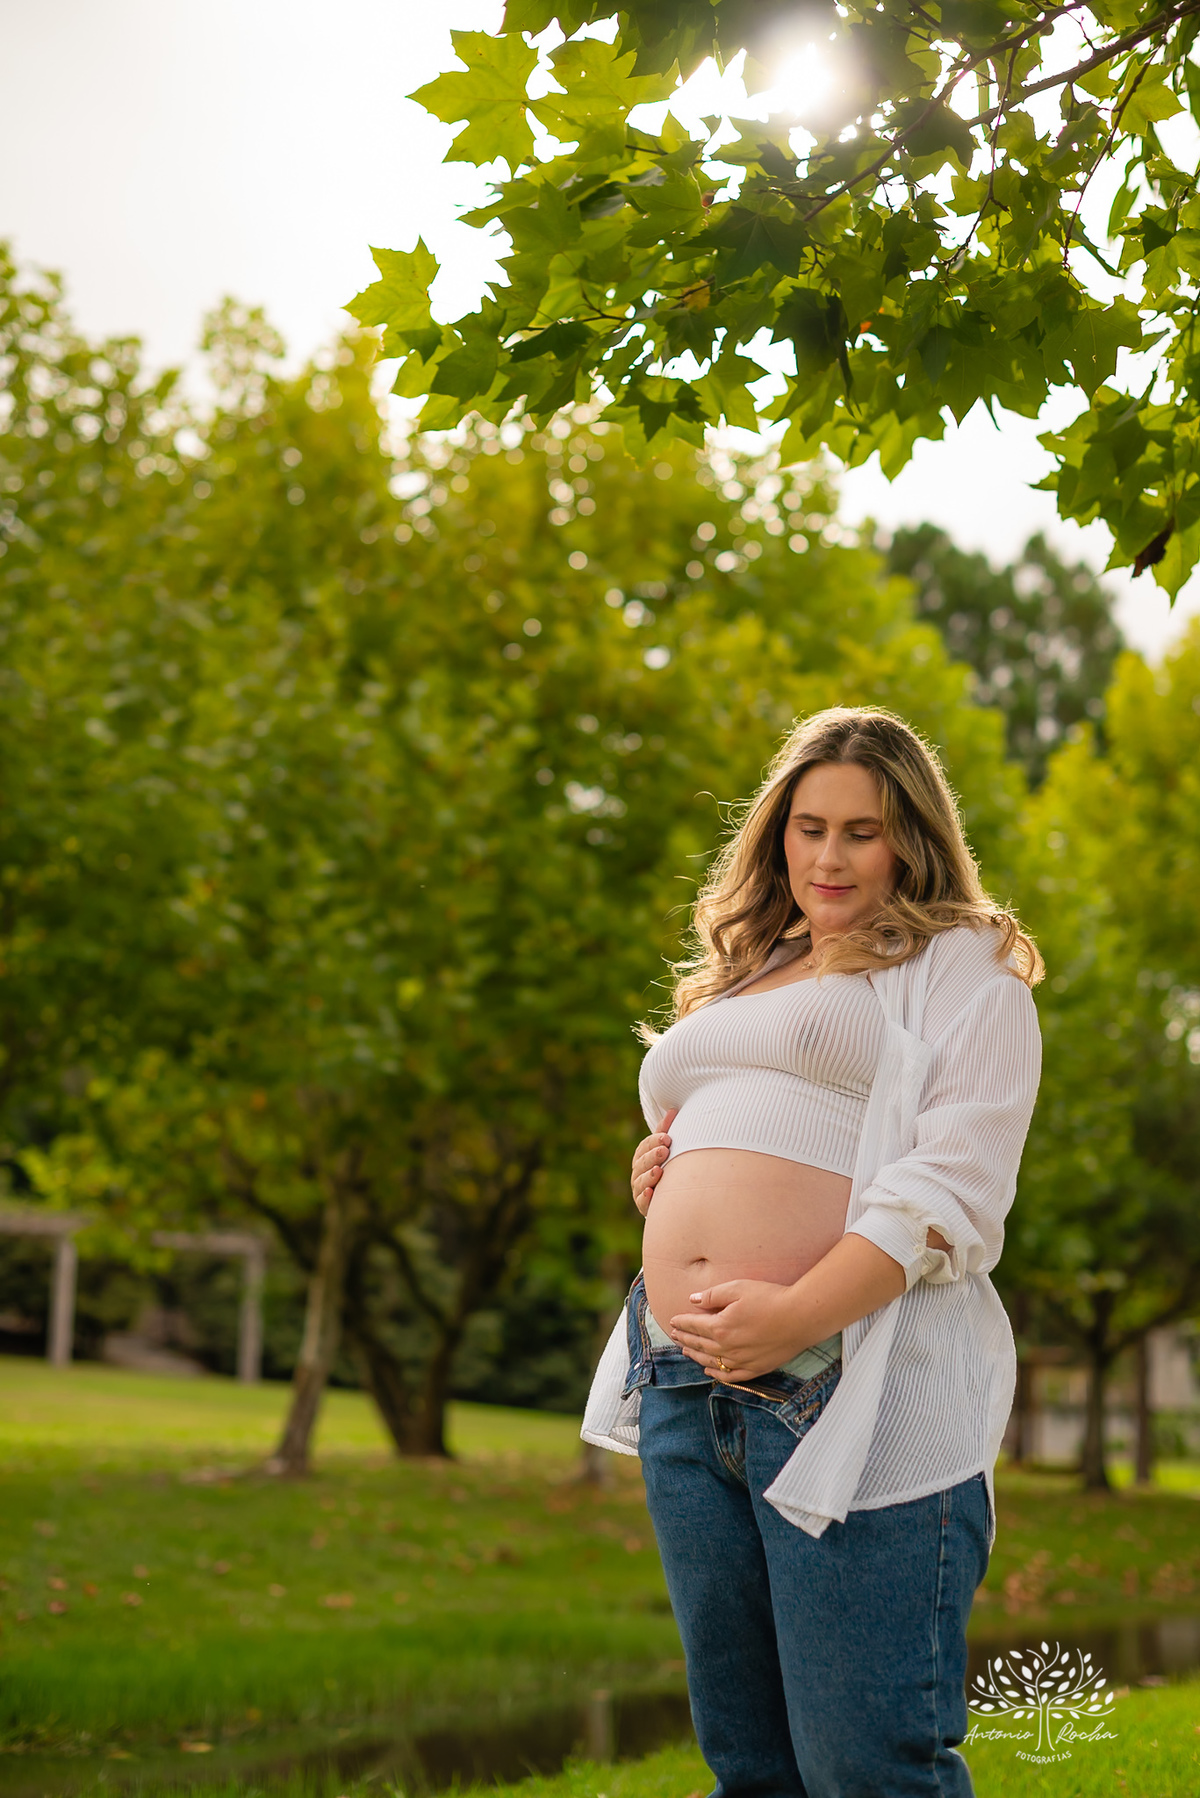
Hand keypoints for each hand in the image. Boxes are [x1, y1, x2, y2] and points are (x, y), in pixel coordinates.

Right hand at [631, 1109, 676, 1216]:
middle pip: (642, 1162)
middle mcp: (638, 1172)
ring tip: (659, 1170)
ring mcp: (639, 1188)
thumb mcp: (665, 1148)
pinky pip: (642, 1201)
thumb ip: (666, 1131)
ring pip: (641, 1181)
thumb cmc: (668, 1167)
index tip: (667, 1138)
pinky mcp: (643, 1205)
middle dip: (653, 1156)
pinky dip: (646, 1197)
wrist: (670, 1197)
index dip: (654, 1141)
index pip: (644, 1146)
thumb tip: (673, 1110)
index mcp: (642, 1156)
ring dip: (649, 1175)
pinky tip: (652, 1192)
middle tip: (665, 1151)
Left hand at [669, 1279, 810, 1382]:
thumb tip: (692, 1300)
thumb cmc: (770, 1298)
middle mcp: (727, 1348)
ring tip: (685, 1350)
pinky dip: (716, 1374)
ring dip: (695, 1355)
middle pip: (699, 1344)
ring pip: (710, 1361)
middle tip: (674, 1335)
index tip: (672, 1321)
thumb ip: (712, 1295)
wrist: (800, 1317)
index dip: (681, 1323)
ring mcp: (741, 1361)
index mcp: (720, 1327)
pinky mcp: (755, 1368)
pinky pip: (729, 1376)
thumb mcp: (738, 1288)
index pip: (693, 1326)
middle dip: (684, 1338)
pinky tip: (709, 1370)